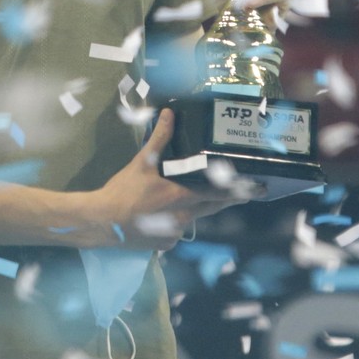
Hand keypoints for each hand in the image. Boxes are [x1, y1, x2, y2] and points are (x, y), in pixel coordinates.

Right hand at [85, 110, 249, 249]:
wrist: (102, 223)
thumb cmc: (124, 191)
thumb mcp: (142, 163)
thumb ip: (159, 138)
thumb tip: (169, 113)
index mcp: (182, 196)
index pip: (218, 194)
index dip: (238, 192)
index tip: (256, 190)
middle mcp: (184, 218)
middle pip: (212, 208)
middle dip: (227, 201)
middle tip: (244, 194)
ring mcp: (174, 234)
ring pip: (191, 219)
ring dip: (195, 209)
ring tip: (188, 200)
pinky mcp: (164, 244)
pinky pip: (174, 231)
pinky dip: (172, 222)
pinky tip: (159, 217)